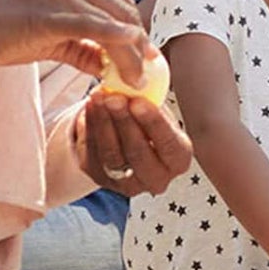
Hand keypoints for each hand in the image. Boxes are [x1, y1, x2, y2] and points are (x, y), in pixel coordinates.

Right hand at [0, 0, 153, 87]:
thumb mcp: (49, 38)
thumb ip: (82, 47)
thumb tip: (109, 67)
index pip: (119, 5)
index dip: (138, 32)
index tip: (147, 58)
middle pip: (123, 12)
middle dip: (141, 45)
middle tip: (146, 73)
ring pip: (113, 21)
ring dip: (132, 53)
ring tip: (135, 80)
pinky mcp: (48, 13)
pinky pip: (92, 26)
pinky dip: (115, 40)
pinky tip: (131, 55)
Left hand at [73, 89, 192, 196]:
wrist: (131, 139)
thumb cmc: (150, 125)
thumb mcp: (159, 112)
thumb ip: (152, 103)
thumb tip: (137, 86)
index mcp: (178, 160)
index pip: (169, 144)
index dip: (153, 123)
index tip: (139, 102)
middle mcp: (156, 178)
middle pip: (137, 152)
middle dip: (124, 121)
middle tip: (114, 98)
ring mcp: (127, 183)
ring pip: (112, 155)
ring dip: (103, 123)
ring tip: (99, 98)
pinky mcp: (101, 179)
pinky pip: (92, 155)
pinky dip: (90, 128)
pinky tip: (91, 107)